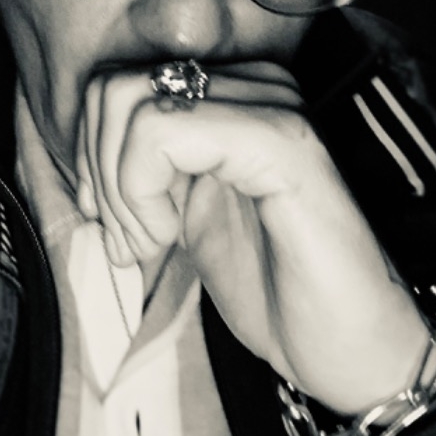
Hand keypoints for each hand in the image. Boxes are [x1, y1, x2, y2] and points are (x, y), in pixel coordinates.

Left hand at [75, 63, 430, 414]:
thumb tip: (83, 157)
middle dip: (99, 173)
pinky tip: (171, 237)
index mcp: (237, 98)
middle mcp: (258, 87)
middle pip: (117, 87)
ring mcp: (273, 109)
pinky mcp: (281, 144)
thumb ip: (147, 174)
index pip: (120, 84)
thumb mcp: (187, 217)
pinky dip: (141, 191)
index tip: (112, 221)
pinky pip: (163, 131)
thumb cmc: (278, 292)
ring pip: (133, 105)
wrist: (351, 352)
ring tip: (151, 241)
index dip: (92, 156)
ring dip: (119, 188)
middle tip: (132, 238)